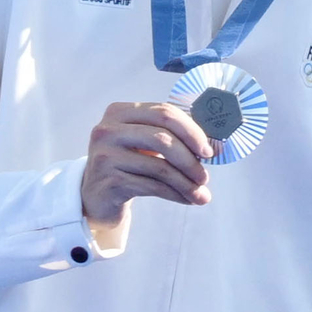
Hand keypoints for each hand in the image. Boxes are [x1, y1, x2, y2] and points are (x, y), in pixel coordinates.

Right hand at [81, 100, 212, 236]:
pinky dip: (176, 194)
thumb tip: (214, 147)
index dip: (192, 131)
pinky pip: (152, 186)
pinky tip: (187, 199)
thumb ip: (173, 137)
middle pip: (162, 138)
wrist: (97, 196)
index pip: (164, 113)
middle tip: (205, 177)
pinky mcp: (108, 180)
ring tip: (201, 194)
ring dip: (186, 183)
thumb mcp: (145, 144)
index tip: (209, 151)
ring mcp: (105, 155)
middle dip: (190, 159)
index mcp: (120, 112)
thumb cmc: (129, 165)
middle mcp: (108, 130)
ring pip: (159, 166)